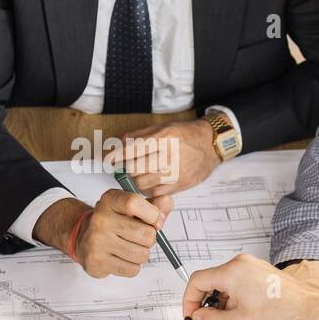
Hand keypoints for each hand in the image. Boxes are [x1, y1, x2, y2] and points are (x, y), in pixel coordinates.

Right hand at [72, 189, 173, 278]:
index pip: (135, 203)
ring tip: (129, 247)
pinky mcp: (97, 262)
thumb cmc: (112, 222)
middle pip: (146, 235)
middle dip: (149, 238)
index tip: (155, 220)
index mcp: (110, 201)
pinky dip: (132, 266)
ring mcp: (97, 242)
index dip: (152, 214)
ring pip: (142, 255)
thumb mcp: (131, 208)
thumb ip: (153, 205)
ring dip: (141, 254)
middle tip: (138, 236)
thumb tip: (166, 203)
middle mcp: (100, 219)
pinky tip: (121, 257)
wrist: (83, 238)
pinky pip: (132, 270)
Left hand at [103, 119, 220, 194]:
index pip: (132, 149)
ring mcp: (174, 173)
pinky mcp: (178, 186)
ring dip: (135, 179)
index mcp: (163, 138)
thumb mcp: (162, 127)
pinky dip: (147, 187)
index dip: (116, 156)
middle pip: (134, 169)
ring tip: (138, 172)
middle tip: (123, 166)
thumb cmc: (186, 135)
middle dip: (125, 168)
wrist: (211, 145)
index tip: (108, 159)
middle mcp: (168, 156)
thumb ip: (138, 135)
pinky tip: (150, 179)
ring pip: (141, 183)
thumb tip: (118, 143)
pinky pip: (153, 192)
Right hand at [182, 254, 318, 319]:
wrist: (313, 312)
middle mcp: (242, 265)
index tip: (190, 316)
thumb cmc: (284, 313)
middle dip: (208, 311)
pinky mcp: (262, 276)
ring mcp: (253, 269)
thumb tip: (199, 317)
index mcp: (233, 271)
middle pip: (212, 286)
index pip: (197, 281)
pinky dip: (236, 307)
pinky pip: (240, 290)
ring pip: (226, 290)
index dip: (189, 301)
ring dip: (223, 312)